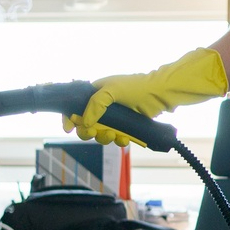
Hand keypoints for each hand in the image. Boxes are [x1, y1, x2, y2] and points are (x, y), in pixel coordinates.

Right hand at [66, 48, 227, 145]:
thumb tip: (85, 123)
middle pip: (86, 124)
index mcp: (96, 93)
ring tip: (114, 135)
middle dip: (88, 131)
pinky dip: (118, 140)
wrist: (161, 94)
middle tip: (94, 133)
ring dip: (104, 137)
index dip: (69, 118)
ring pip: (101, 134)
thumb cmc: (137, 88)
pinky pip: (116, 138)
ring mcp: (115, 117)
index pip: (75, 106)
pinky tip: (124, 139)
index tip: (68, 128)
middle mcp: (104, 106)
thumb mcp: (111, 91)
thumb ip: (95, 104)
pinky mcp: (127, 127)